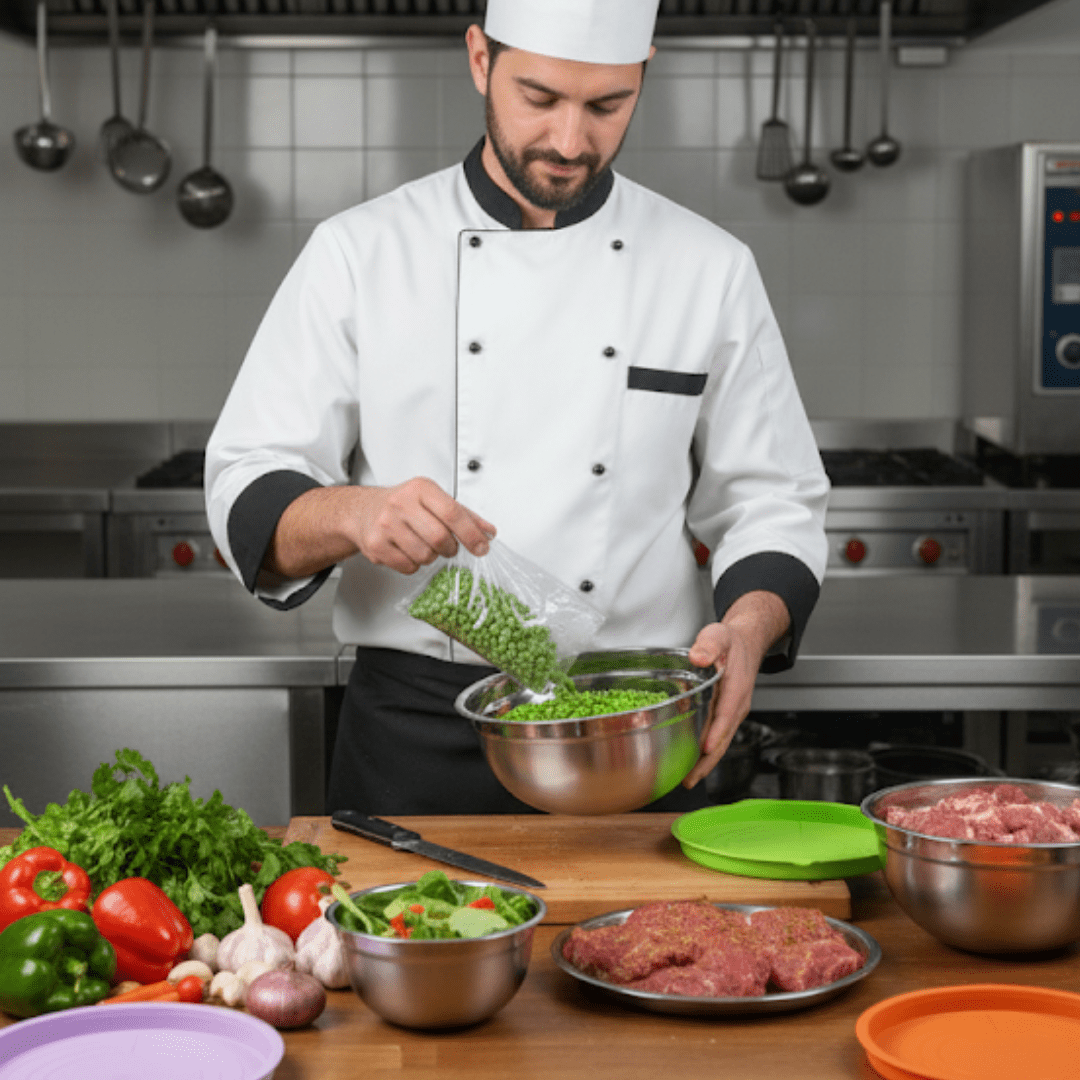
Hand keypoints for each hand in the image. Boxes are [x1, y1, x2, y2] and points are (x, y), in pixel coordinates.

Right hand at [353, 478, 495, 574]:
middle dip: (451, 548)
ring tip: (423, 544)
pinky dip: (414, 564)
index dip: (471, 533)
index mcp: (421, 489)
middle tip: (449, 546)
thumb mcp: (433, 500)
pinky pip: (408, 567)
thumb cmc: (403, 504)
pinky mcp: (376, 545)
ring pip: (425, 556)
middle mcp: (401, 503)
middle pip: (440, 538)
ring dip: (432, 556)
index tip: (482, 547)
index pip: (452, 512)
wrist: (362, 510)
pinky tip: (407, 550)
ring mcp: (386, 525)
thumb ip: (463, 515)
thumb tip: (489, 533)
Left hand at [681, 591, 789, 788]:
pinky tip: (691, 763)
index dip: (717, 732)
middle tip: (689, 779)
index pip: (727, 713)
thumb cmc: (731, 642)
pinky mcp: (726, 716)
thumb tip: (699, 656)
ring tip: (687, 780)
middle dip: (708, 761)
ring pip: (721, 742)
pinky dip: (706, 753)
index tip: (706, 747)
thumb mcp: (719, 635)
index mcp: (736, 688)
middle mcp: (737, 706)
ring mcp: (732, 713)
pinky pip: (717, 737)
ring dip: (706, 763)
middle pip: (724, 738)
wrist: (745, 644)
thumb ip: (710, 645)